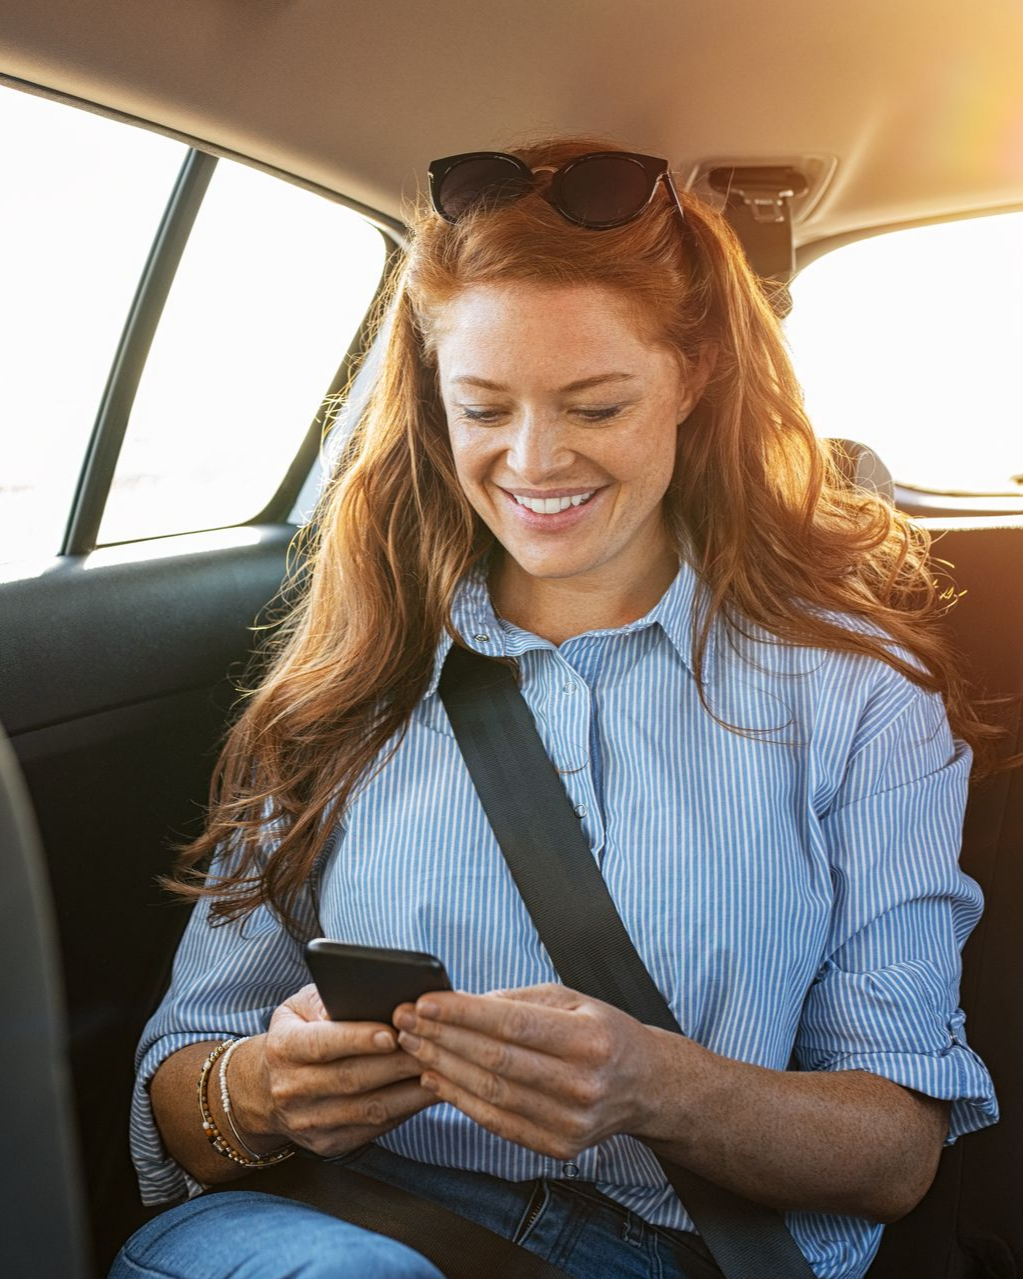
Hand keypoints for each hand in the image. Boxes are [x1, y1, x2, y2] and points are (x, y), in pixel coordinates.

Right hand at [231, 983, 440, 1158]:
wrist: (266, 1089)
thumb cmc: (298, 1033)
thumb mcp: (300, 1007)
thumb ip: (327, 999)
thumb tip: (368, 998)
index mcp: (282, 1048)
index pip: (322, 1044)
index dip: (358, 1039)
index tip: (393, 1031)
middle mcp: (290, 1089)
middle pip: (351, 1078)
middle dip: (397, 1063)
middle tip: (434, 1045)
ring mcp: (308, 1122)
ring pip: (368, 1109)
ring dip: (409, 1091)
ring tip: (440, 1069)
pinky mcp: (328, 1144)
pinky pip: (374, 1129)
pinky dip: (405, 1110)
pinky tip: (428, 1091)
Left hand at [391, 983, 659, 1160]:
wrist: (646, 1085)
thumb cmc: (603, 1032)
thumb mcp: (572, 999)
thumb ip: (517, 999)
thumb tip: (461, 1002)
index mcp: (589, 1038)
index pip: (512, 1024)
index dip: (463, 1014)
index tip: (424, 1001)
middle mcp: (583, 1083)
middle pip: (496, 1060)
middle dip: (442, 1038)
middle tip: (404, 1021)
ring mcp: (572, 1122)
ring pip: (491, 1093)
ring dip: (443, 1067)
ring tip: (412, 1045)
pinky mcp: (559, 1147)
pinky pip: (498, 1123)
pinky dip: (461, 1101)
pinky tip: (436, 1078)